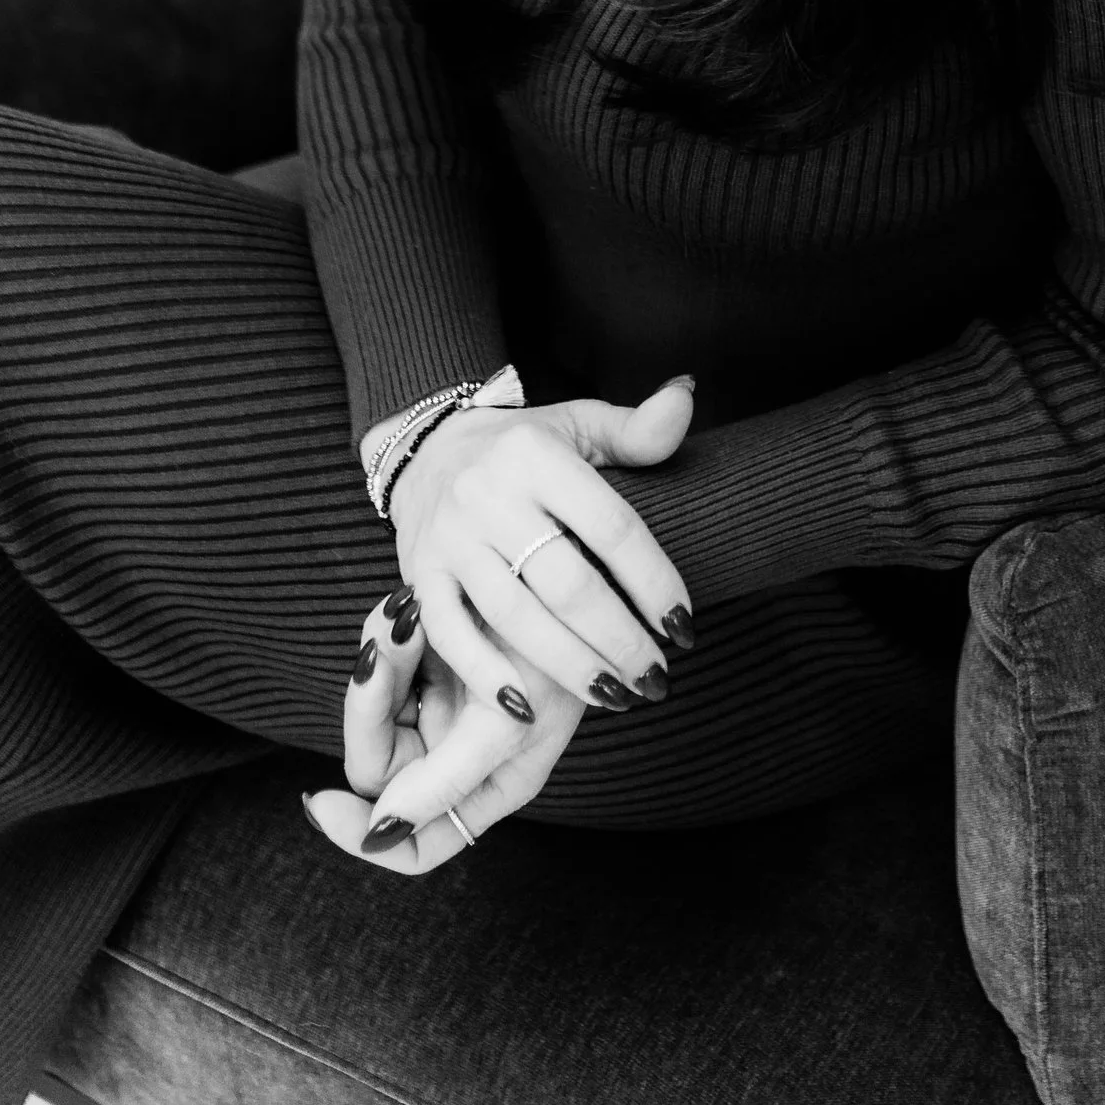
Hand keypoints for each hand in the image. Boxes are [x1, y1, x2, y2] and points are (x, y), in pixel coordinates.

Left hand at [304, 583, 583, 872]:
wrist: (562, 568)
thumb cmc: (557, 655)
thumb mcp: (507, 724)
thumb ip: (444, 782)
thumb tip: (381, 832)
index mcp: (482, 789)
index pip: (416, 843)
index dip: (364, 835)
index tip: (322, 800)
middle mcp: (454, 756)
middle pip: (377, 767)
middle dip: (369, 711)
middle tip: (379, 654)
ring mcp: (439, 704)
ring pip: (373, 708)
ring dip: (378, 662)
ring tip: (404, 613)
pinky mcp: (427, 658)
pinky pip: (382, 662)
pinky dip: (385, 636)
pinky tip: (406, 605)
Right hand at [388, 375, 696, 717]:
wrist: (425, 447)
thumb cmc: (522, 446)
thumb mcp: (579, 423)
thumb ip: (636, 427)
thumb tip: (686, 394)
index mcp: (537, 456)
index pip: (612, 528)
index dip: (654, 582)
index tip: (684, 627)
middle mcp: (490, 496)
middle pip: (568, 584)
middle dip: (620, 641)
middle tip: (657, 681)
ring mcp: (450, 539)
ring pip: (517, 619)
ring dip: (570, 668)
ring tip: (616, 697)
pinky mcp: (418, 575)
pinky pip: (451, 635)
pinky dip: (486, 676)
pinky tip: (525, 710)